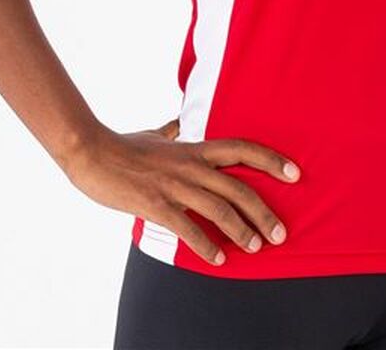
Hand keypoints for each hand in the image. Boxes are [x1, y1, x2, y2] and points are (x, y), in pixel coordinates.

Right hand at [65, 117, 301, 266]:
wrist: (91, 152)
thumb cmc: (123, 145)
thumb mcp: (153, 134)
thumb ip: (170, 132)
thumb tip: (176, 125)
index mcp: (194, 148)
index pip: (242, 149)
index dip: (271, 159)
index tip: (295, 172)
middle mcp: (191, 165)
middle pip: (239, 187)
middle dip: (263, 212)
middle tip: (280, 233)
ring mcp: (175, 185)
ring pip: (220, 210)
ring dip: (242, 232)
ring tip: (257, 247)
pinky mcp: (156, 204)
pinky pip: (188, 229)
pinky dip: (206, 246)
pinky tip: (219, 260)